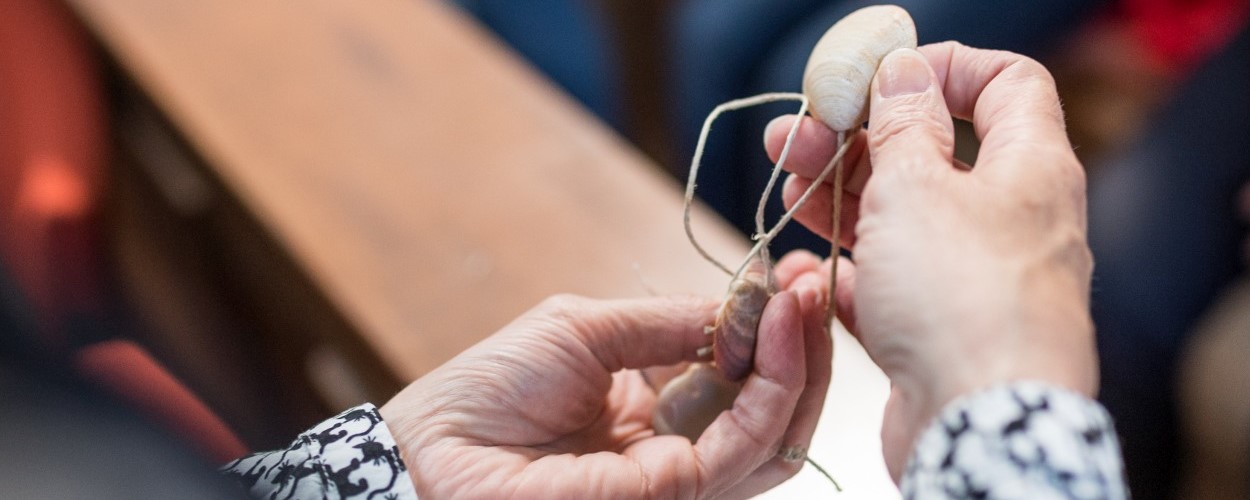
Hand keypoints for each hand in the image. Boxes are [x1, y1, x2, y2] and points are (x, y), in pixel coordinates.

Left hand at [381, 265, 831, 497]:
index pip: (741, 379)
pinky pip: (745, 448)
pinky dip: (772, 388)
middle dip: (806, 348)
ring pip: (776, 436)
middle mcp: (675, 451)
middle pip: (772, 413)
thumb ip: (672, 323)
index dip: (775, 330)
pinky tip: (775, 332)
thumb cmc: (487, 392)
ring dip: (802, 363)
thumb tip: (749, 304)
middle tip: (818, 284)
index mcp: (654, 412)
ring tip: (806, 298)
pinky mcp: (672, 496)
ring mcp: (678, 481)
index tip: (798, 275)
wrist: (431, 452)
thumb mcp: (587, 329)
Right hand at [763, 42, 1095, 477]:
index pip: (1006, 84)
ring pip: (908, 223)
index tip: (878, 78)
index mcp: (1031, 167)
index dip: (942, 68)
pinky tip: (806, 270)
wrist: (981, 429)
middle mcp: (1017, 221)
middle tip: (796, 141)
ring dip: (843, 202)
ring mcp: (983, 282)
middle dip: (858, 141)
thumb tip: (905, 75)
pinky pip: (897, 290)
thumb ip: (901, 126)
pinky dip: (852, 275)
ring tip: (789, 195)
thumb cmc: (964, 301)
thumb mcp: (915, 185)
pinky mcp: (949, 336)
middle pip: (936, 155)